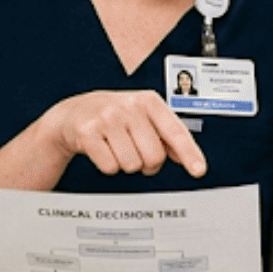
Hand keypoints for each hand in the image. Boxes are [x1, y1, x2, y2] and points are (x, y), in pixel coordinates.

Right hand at [48, 90, 206, 178]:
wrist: (73, 113)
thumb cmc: (113, 116)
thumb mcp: (142, 117)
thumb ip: (166, 135)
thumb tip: (186, 157)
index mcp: (149, 101)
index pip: (175, 131)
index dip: (189, 153)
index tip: (199, 170)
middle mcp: (130, 106)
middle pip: (154, 156)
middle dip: (148, 163)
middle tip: (137, 153)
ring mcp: (107, 118)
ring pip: (132, 165)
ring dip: (126, 164)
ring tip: (117, 148)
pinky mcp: (88, 133)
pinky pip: (110, 167)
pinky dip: (108, 165)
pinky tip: (103, 150)